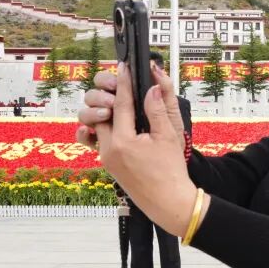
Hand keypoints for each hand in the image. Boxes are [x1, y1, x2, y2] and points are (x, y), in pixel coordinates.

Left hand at [94, 63, 197, 237]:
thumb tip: (151, 87)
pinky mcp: (108, 162)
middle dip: (111, 95)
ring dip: (106, 111)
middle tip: (122, 83)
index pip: (122, 103)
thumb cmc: (171, 171)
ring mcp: (106, 156)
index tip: (124, 66)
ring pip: (97, 124)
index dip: (124, 82)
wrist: (168, 201)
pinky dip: (100, 128)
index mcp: (123, 141)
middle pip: (102, 111)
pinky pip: (98, 139)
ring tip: (119, 102)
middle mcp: (109, 148)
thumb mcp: (168, 136)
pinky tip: (108, 122)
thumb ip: (157, 109)